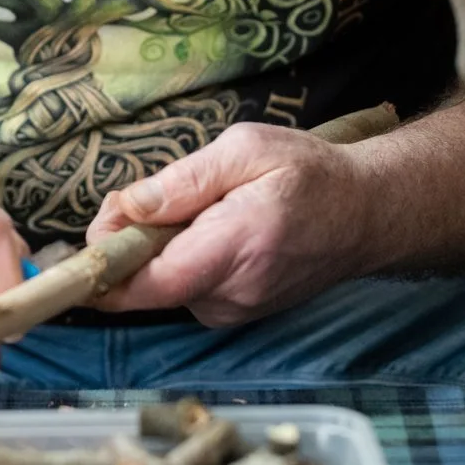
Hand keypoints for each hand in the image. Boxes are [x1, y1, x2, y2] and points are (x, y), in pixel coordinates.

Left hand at [84, 123, 375, 325]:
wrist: (367, 213)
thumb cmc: (310, 173)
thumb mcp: (246, 150)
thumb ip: (183, 181)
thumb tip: (127, 207)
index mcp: (233, 248)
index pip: (147, 285)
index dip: (105, 267)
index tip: (97, 230)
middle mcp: (231, 294)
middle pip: (148, 284)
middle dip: (131, 244)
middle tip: (140, 199)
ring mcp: (236, 312)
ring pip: (166, 287)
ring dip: (160, 252)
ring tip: (192, 210)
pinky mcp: (238, 315)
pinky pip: (188, 290)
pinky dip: (183, 262)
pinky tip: (210, 231)